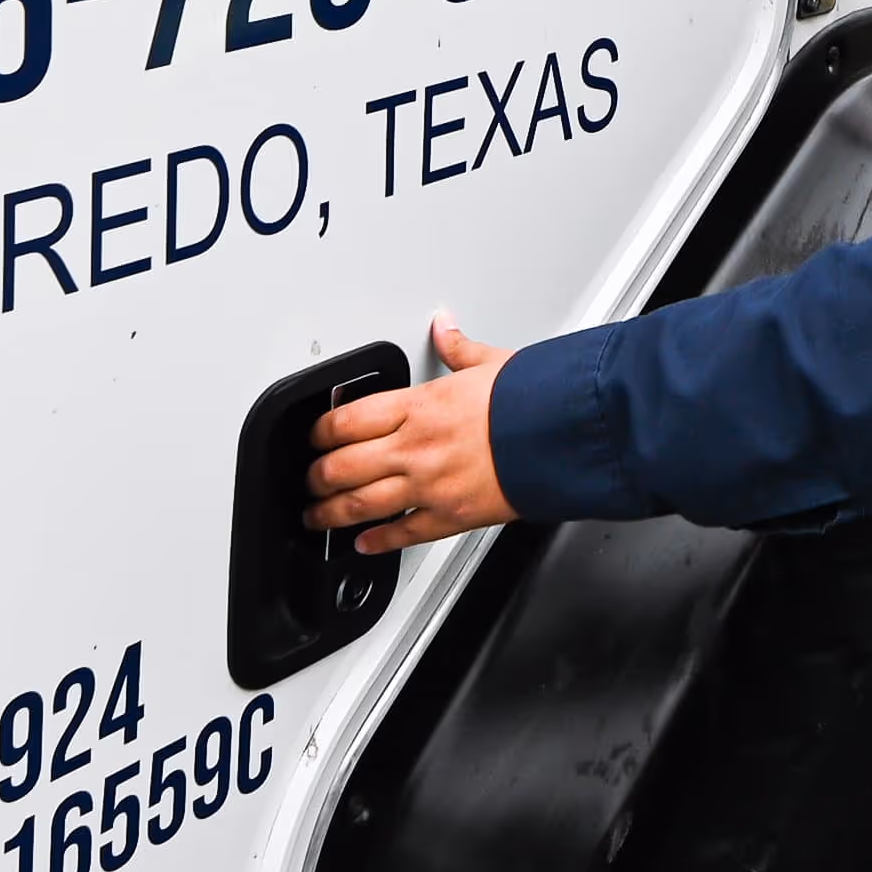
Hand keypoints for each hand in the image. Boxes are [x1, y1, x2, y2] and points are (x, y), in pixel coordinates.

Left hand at [305, 323, 514, 554]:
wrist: (563, 438)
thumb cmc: (532, 400)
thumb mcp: (490, 363)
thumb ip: (459, 348)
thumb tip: (446, 327)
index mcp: (419, 407)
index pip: (347, 420)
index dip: (320, 432)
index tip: (314, 437)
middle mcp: (415, 448)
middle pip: (342, 466)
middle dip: (316, 476)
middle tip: (309, 479)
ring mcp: (428, 486)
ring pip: (360, 504)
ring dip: (331, 513)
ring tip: (317, 516)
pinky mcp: (449, 516)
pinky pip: (401, 534)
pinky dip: (377, 541)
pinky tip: (364, 543)